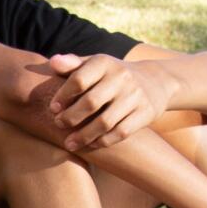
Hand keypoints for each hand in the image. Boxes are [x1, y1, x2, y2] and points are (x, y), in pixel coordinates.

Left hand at [38, 53, 179, 154]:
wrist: (154, 81)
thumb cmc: (112, 75)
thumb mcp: (94, 65)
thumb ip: (72, 65)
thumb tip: (52, 63)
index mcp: (104, 63)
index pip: (79, 79)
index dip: (63, 96)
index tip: (53, 108)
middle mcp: (121, 77)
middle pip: (91, 102)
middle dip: (71, 117)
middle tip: (59, 125)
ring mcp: (135, 96)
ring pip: (105, 122)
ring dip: (84, 136)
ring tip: (69, 143)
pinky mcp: (145, 113)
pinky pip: (121, 132)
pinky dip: (103, 141)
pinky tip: (90, 145)